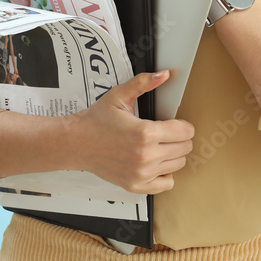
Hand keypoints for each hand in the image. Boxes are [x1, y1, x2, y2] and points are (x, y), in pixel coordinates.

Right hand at [65, 70, 194, 194]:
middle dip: (180, 139)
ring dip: (173, 155)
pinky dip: (165, 174)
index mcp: (145, 133)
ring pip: (178, 165)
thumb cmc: (96, 120)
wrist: (76, 142)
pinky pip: (166, 183)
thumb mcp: (119, 95)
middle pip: (184, 148)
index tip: (176, 123)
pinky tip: (156, 163)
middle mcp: (145, 156)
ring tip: (159, 146)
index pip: (185, 132)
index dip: (184, 125)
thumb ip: (143, 83)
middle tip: (166, 133)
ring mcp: (141, 173)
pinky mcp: (135, 185)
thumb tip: (164, 74)